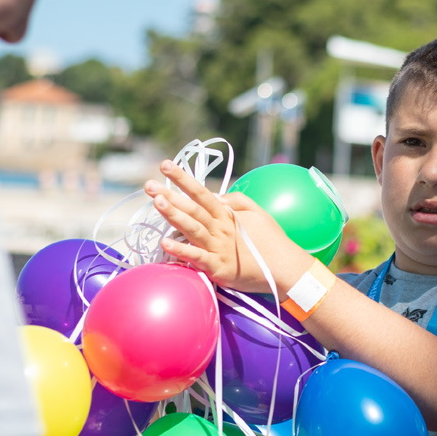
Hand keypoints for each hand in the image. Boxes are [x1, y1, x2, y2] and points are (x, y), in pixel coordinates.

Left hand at [145, 161, 307, 294]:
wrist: (287, 269)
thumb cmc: (272, 241)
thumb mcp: (257, 213)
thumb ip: (235, 201)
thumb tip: (215, 196)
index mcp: (227, 215)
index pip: (202, 193)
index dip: (183, 179)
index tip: (165, 166)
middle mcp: (220, 229)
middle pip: (192, 209)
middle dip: (170, 196)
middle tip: (149, 185)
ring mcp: (218, 248)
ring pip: (192, 228)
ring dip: (173, 215)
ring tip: (156, 203)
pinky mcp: (219, 268)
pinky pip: (197, 258)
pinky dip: (181, 251)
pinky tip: (165, 243)